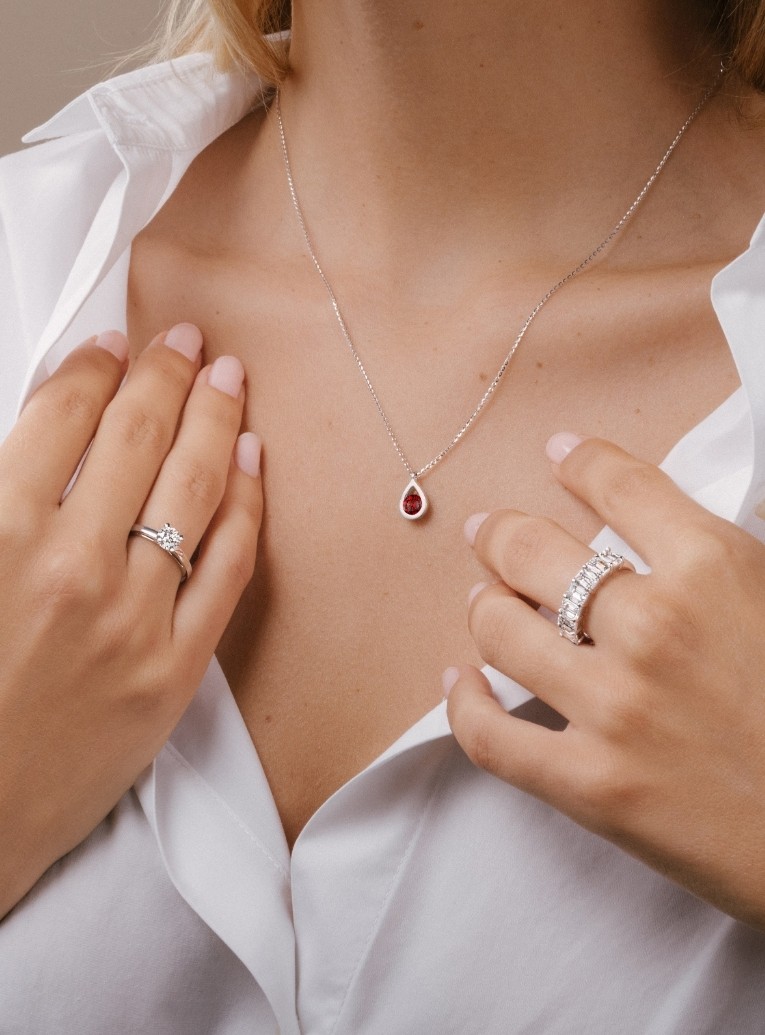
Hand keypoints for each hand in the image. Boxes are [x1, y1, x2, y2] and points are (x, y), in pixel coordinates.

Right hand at [0, 325, 262, 917]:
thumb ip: (0, 497)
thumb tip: (51, 423)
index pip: (61, 417)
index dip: (93, 367)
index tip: (114, 345)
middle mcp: (70, 570)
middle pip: (138, 437)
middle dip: (166, 374)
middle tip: (186, 341)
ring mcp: (133, 622)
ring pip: (193, 490)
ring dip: (216, 420)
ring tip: (228, 378)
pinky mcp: (176, 671)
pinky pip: (229, 567)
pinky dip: (245, 506)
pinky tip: (252, 461)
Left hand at [445, 433, 764, 928]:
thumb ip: (724, 562)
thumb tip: (665, 528)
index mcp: (714, 570)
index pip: (621, 486)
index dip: (581, 461)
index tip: (561, 453)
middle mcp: (652, 628)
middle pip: (533, 551)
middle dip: (500, 533)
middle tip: (488, 531)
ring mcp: (615, 708)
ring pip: (500, 631)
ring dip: (483, 608)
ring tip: (484, 601)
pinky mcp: (592, 786)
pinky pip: (491, 736)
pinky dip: (464, 704)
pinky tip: (461, 684)